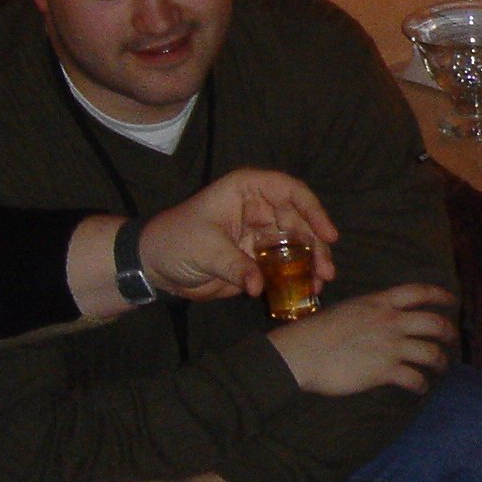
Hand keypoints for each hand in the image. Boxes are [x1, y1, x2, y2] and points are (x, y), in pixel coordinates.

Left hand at [141, 169, 341, 299]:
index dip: (312, 210)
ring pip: (297, 245)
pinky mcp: (258, 259)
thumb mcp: (204, 249)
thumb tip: (259, 286)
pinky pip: (285, 266)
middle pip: (300, 222)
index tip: (327, 234)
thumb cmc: (174, 241)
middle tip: (325, 270)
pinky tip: (308, 291)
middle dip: (316, 246)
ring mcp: (261, 235)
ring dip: (312, 263)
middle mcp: (260, 209)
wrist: (154, 267)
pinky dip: (297, 277)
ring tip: (320, 284)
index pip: (289, 191)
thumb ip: (235, 265)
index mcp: (247, 191)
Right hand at [270, 283, 454, 397]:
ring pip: (431, 352)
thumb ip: (369, 311)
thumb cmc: (316, 331)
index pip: (419, 292)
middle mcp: (391, 321)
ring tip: (441, 366)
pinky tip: (420, 388)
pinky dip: (421, 385)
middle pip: (434, 323)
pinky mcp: (386, 370)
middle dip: (449, 331)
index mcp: (380, 302)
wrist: (302, 353)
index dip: (440, 294)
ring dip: (441, 361)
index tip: (452, 299)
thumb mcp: (347, 309)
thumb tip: (378, 317)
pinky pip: (415, 378)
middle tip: (452, 337)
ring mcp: (391, 346)